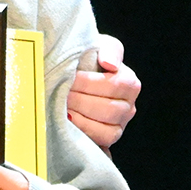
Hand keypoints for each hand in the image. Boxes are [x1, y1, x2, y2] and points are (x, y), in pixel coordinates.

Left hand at [68, 33, 140, 150]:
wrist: (76, 71)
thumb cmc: (89, 57)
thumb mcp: (100, 46)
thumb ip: (109, 50)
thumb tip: (110, 64)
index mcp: (129, 83)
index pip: (114, 86)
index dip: (90, 83)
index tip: (70, 78)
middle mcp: (129, 107)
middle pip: (109, 110)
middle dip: (81, 102)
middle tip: (61, 94)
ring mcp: (119, 125)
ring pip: (107, 130)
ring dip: (81, 120)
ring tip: (62, 108)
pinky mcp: (107, 138)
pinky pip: (101, 143)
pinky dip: (84, 134)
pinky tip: (67, 123)